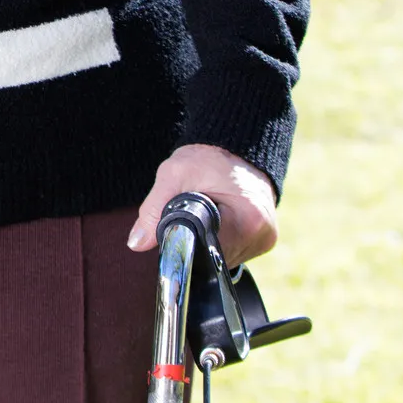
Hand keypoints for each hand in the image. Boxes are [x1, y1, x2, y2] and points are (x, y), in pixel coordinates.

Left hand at [128, 143, 278, 264]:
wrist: (236, 144)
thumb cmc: (209, 156)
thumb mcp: (175, 175)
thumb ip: (153, 210)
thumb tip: (137, 243)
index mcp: (250, 221)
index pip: (209, 253)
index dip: (187, 246)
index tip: (175, 231)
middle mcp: (264, 235)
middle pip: (216, 258)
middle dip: (196, 242)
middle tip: (188, 215)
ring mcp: (265, 239)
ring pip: (223, 257)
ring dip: (207, 241)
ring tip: (204, 214)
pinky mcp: (263, 238)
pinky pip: (233, 249)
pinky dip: (218, 238)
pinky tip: (214, 220)